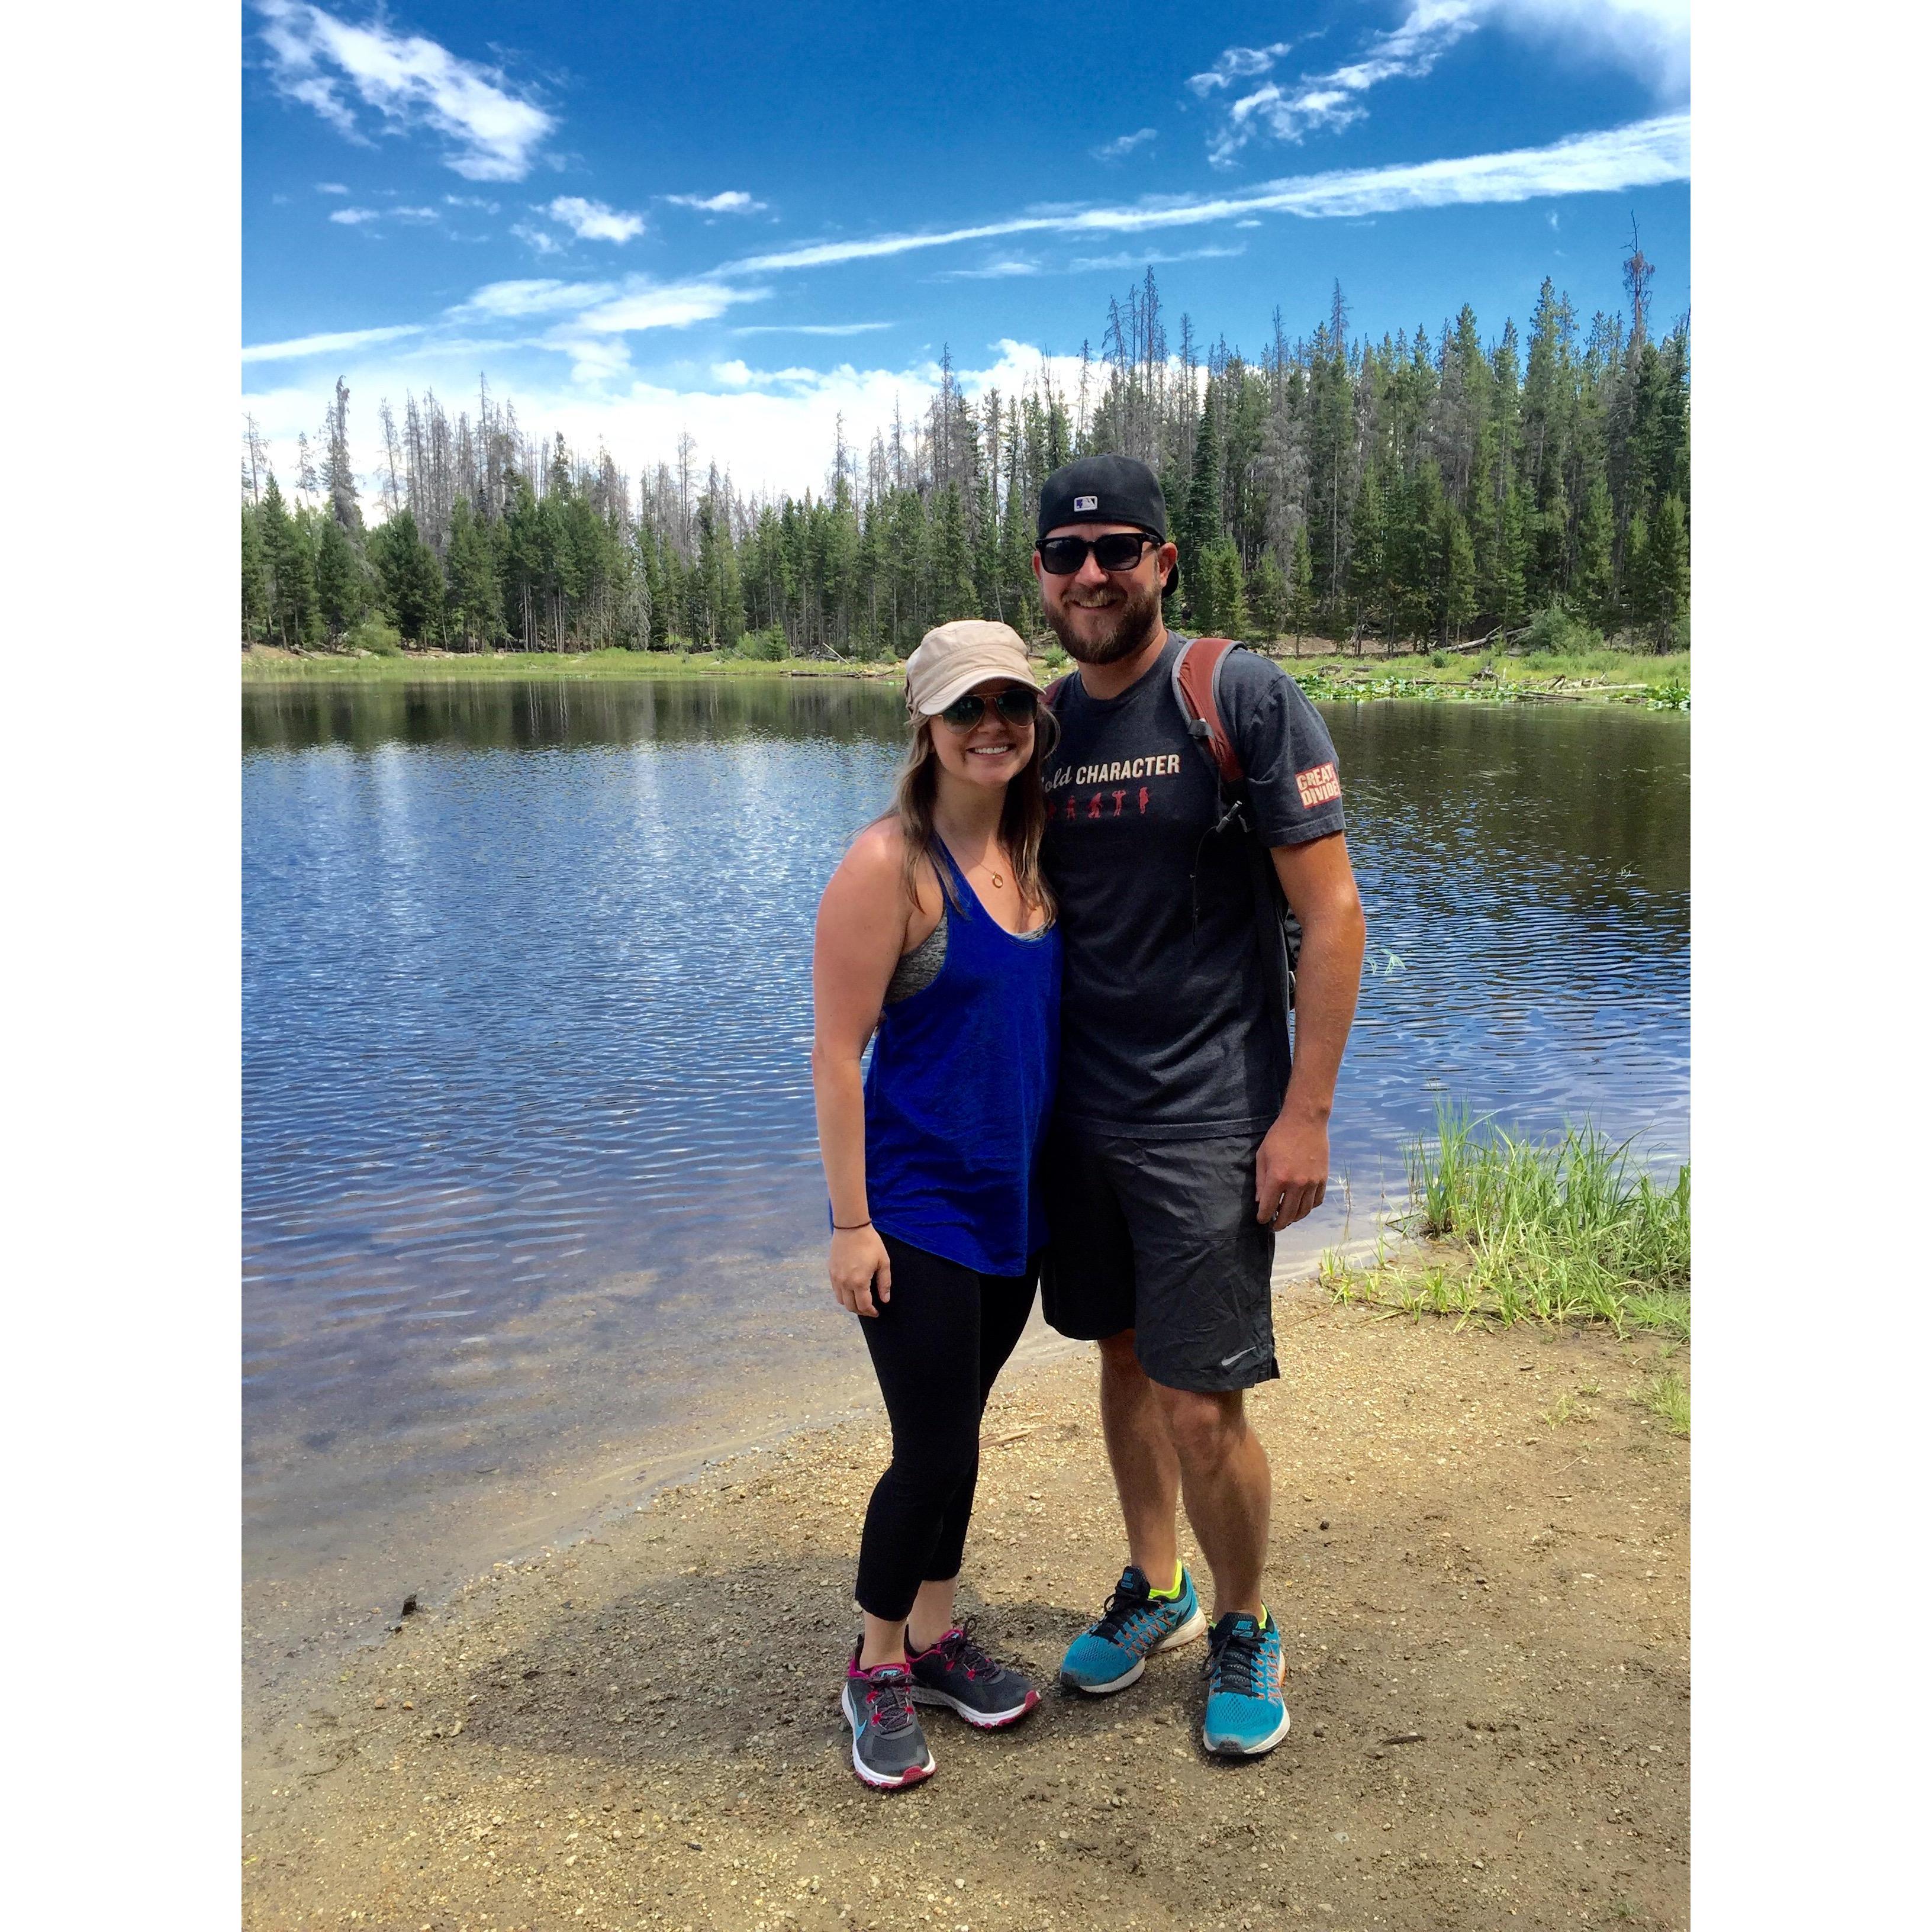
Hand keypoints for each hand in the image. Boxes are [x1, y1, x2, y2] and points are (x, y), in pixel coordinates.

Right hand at [829, 1225, 891, 1316]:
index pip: (863, 1305)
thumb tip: (885, 1299)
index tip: (876, 1312)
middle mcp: (844, 1282)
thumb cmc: (870, 1243)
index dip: (871, 1312)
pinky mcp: (831, 1271)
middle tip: (870, 1309)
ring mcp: (835, 1277)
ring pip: (841, 1300)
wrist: (851, 1227)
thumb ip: (884, 1283)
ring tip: (860, 1301)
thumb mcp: (883, 1262)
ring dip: (851, 1304)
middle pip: (850, 1306)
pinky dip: (843, 1295)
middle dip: (861, 1311)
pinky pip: (835, 1290)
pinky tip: (851, 1290)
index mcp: (859, 1281)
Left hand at [1255, 1111, 1328, 1230]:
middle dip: (1279, 1223)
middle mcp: (1297, 1184)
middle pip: (1288, 1214)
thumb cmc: (1279, 1136)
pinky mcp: (1323, 1179)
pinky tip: (1302, 1207)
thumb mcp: (1262, 1156)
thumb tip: (1261, 1202)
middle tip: (1274, 1226)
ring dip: (1295, 1218)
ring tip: (1288, 1219)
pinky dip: (1309, 1208)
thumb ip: (1261, 1181)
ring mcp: (1312, 1183)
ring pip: (1304, 1211)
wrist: (1306, 1121)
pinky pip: (1317, 1201)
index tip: (1261, 1220)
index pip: (1269, 1207)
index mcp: (1278, 1178)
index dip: (1263, 1217)